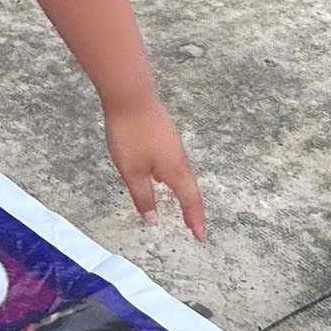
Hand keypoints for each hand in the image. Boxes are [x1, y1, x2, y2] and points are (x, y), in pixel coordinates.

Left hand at [104, 91, 206, 238]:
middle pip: (190, 187)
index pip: (190, 201)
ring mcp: (172, 141)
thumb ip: (143, 198)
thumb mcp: (132, 172)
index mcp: (175, 170)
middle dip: (192, 208)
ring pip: (181, 172)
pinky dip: (173, 174)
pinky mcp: (163, 130)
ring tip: (181, 203)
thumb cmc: (130, 134)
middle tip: (193, 224)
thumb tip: (153, 221)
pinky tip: (159, 173)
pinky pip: (173, 159)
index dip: (195, 220)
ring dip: (183, 190)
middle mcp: (179, 156)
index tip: (200, 237)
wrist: (129, 93)